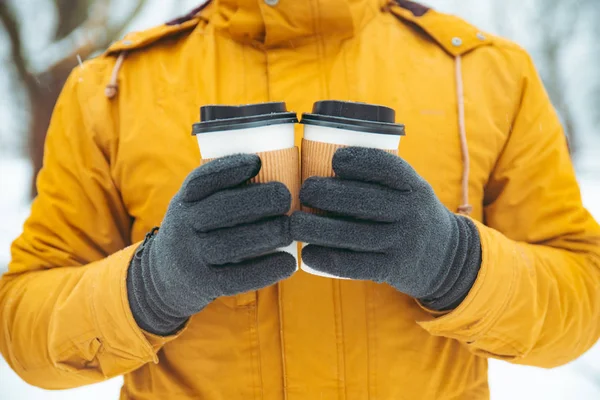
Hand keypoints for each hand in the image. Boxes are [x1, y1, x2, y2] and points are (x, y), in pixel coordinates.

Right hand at [127, 154, 295, 334]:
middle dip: (257, 200)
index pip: (200, 180)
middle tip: (285, 196)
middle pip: (220, 209)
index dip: (228, 168)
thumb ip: (221, 192)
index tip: (257, 161)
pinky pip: (236, 278)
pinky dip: (265, 270)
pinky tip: (288, 263)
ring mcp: (190, 257)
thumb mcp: (194, 208)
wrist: (163, 280)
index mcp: (183, 202)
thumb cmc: (196, 232)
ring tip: (290, 229)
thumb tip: (272, 169)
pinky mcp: (203, 284)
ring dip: (266, 234)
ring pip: (230, 244)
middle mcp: (182, 226)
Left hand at [291, 147, 480, 309]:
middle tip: (304, 190)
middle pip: (363, 200)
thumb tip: (321, 157)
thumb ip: (380, 178)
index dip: (360, 161)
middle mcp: (412, 213)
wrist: (446, 258)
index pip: (388, 167)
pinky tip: (307, 254)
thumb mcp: (411, 190)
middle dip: (327, 193)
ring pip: (353, 234)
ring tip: (293, 223)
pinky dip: (328, 259)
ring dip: (318, 228)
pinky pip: (356, 265)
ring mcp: (403, 243)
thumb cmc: (411, 214)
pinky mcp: (393, 269)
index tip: (335, 159)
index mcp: (415, 186)